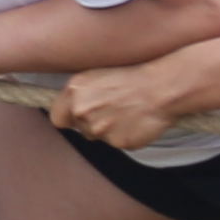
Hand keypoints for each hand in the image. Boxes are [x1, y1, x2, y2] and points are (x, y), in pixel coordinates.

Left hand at [46, 65, 179, 151]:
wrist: (161, 87)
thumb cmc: (132, 78)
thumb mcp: (97, 76)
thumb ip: (79, 94)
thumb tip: (70, 110)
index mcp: (74, 90)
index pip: (57, 118)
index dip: (69, 118)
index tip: (78, 117)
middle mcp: (82, 110)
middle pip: (79, 128)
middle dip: (92, 123)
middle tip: (113, 110)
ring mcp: (99, 128)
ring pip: (98, 137)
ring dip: (109, 129)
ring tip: (126, 113)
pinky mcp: (117, 142)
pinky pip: (117, 143)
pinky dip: (125, 136)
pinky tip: (135, 122)